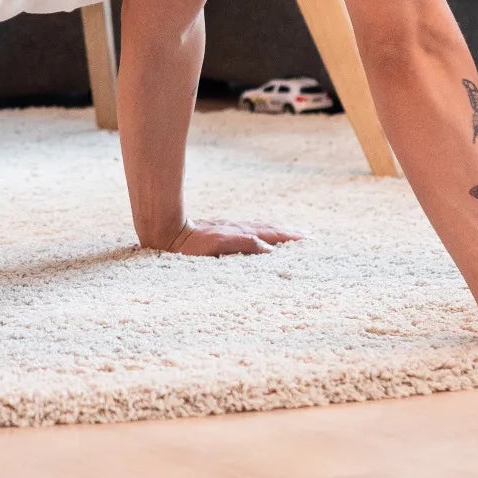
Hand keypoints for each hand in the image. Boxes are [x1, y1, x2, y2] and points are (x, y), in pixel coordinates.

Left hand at [159, 217, 305, 256]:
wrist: (167, 232)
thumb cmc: (191, 245)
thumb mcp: (219, 246)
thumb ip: (245, 245)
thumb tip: (272, 250)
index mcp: (241, 232)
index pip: (272, 234)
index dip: (291, 237)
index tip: (310, 240)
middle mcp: (238, 228)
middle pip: (270, 228)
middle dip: (289, 233)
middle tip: (309, 236)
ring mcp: (231, 229)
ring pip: (260, 228)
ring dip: (278, 231)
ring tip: (292, 234)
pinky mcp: (222, 232)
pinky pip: (250, 231)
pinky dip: (263, 232)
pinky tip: (262, 235)